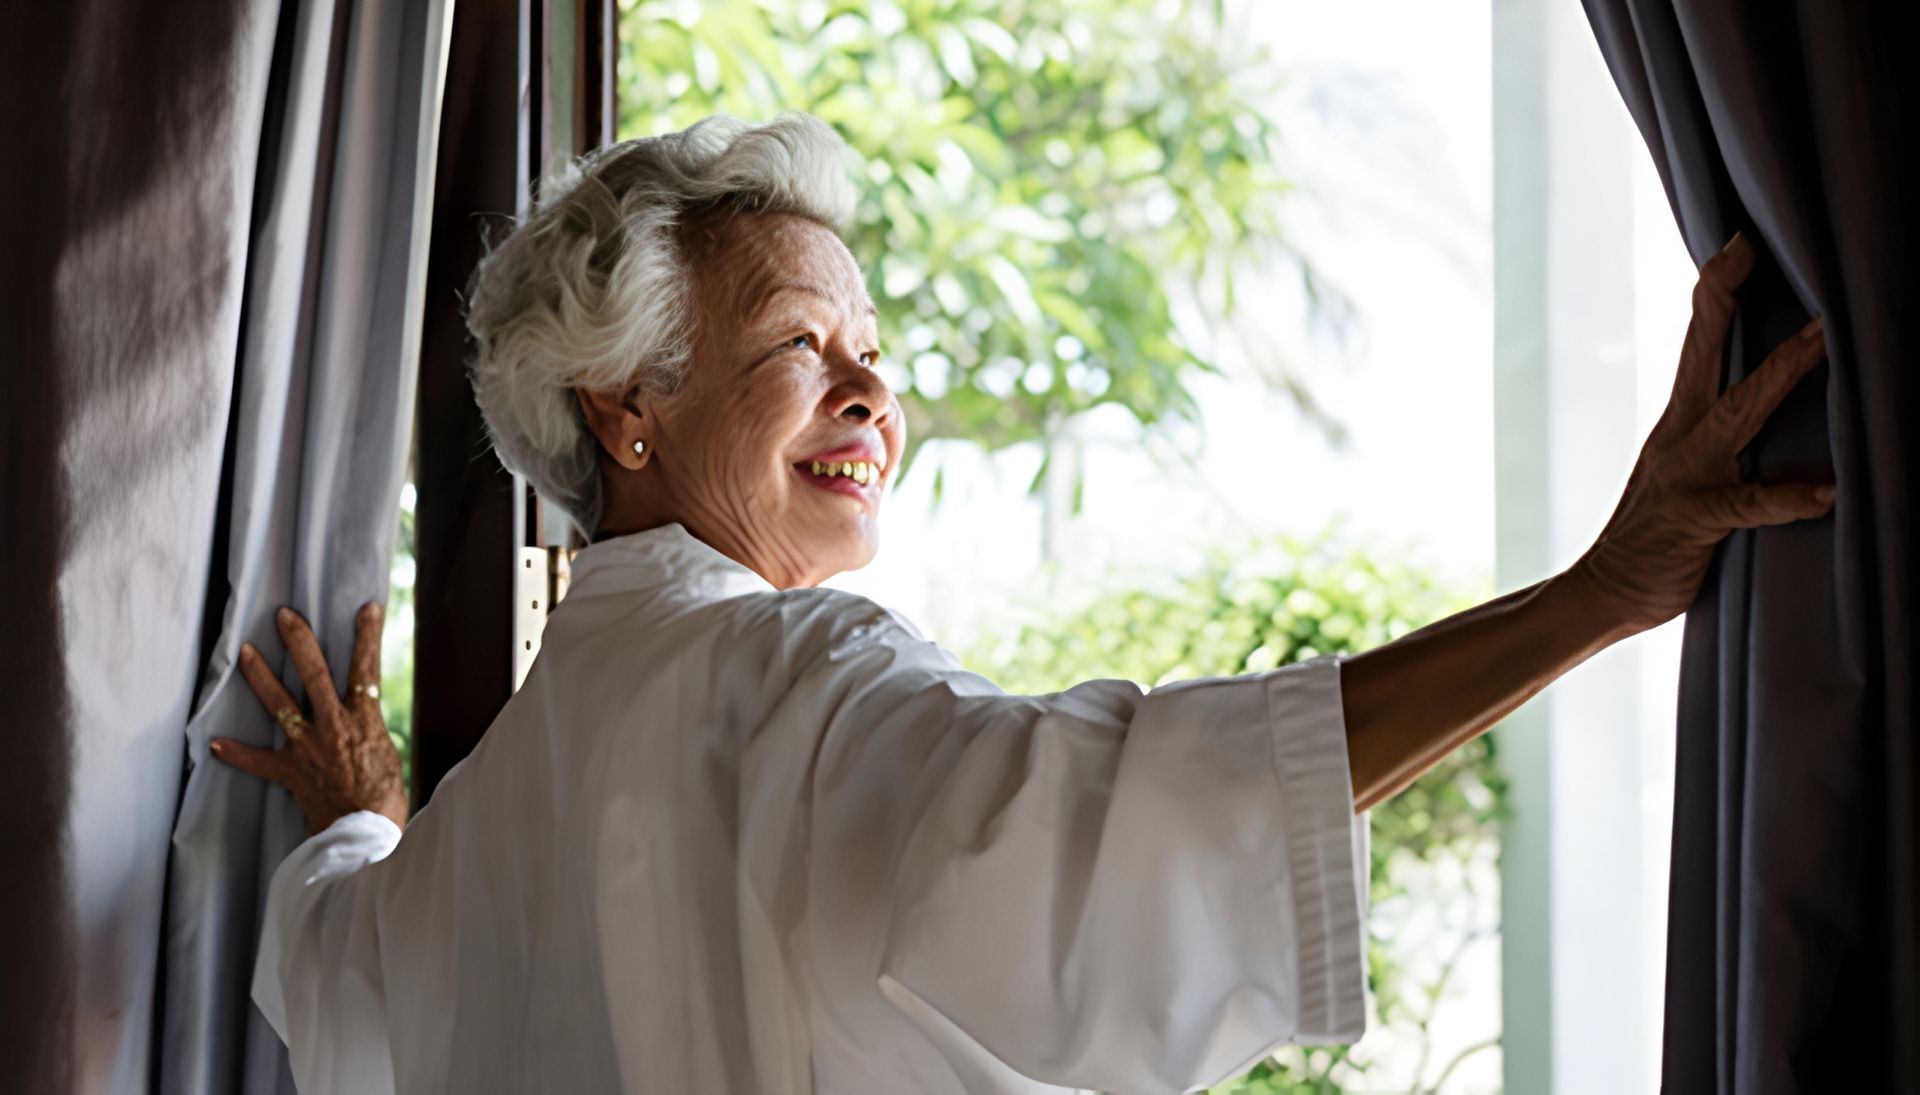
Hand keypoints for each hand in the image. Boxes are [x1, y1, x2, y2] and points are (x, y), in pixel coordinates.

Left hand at [212, 602, 408, 834]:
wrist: (365, 833)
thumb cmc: (385, 797)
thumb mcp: (388, 753)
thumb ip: (370, 729)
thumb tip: (363, 721)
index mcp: (365, 719)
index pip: (367, 668)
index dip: (367, 636)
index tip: (367, 608)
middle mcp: (334, 725)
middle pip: (315, 674)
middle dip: (299, 641)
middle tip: (284, 615)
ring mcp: (308, 747)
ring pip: (280, 703)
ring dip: (261, 675)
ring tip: (245, 651)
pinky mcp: (291, 772)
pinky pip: (259, 761)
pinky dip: (238, 753)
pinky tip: (217, 743)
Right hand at [1569, 232, 1834, 635]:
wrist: (1604, 591)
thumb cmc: (1659, 532)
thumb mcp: (1687, 469)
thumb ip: (1724, 435)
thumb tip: (1776, 401)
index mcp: (1679, 421)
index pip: (1697, 344)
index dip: (1715, 293)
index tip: (1738, 243)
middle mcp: (1679, 437)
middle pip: (1703, 357)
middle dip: (1725, 303)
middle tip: (1749, 252)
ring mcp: (1685, 476)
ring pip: (1736, 416)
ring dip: (1778, 376)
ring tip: (1822, 341)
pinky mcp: (1696, 520)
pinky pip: (1745, 504)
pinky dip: (1786, 496)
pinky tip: (1823, 492)